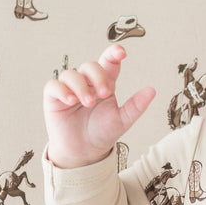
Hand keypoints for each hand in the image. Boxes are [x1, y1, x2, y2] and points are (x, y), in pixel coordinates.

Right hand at [42, 44, 155, 167]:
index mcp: (104, 84)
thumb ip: (135, 106)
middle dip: (98, 76)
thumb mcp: (122, 120)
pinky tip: (70, 101)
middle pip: (90, 66)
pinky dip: (62, 90)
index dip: (113, 53)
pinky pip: (53, 85)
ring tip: (88, 102)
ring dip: (80, 86)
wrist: (85, 151)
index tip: (121, 52)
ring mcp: (69, 88)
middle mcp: (87, 83)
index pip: (108, 63)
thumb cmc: (102, 133)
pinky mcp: (54, 97)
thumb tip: (152, 90)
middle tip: (105, 94)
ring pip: (71, 74)